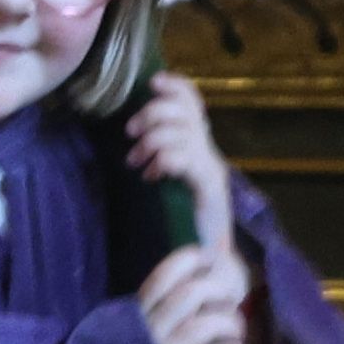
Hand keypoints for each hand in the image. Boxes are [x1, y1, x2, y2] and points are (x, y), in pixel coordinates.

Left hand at [125, 73, 232, 236]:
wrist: (212, 262)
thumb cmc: (184, 224)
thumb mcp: (169, 180)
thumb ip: (162, 155)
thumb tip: (139, 133)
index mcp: (200, 147)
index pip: (194, 102)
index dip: (176, 86)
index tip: (153, 81)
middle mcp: (209, 153)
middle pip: (184, 111)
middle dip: (153, 114)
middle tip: (131, 133)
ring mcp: (211, 169)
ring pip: (180, 132)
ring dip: (152, 141)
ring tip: (137, 162)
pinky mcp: (209, 187)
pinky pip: (183, 159)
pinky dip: (164, 160)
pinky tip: (153, 176)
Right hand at [135, 239, 252, 343]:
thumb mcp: (135, 334)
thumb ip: (159, 311)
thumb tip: (204, 277)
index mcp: (135, 314)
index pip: (163, 275)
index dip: (192, 259)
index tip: (211, 257)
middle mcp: (147, 331)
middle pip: (190, 294)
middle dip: (219, 292)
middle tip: (230, 302)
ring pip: (205, 325)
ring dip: (231, 325)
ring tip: (235, 335)